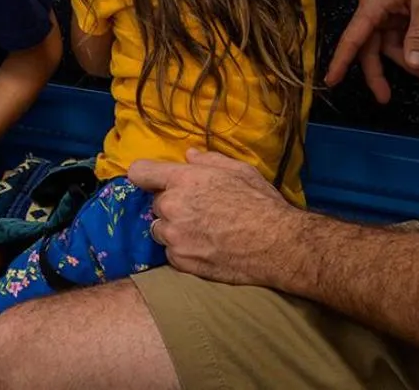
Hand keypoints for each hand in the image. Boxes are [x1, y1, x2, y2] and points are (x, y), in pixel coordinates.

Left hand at [128, 149, 300, 286]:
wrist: (279, 245)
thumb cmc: (261, 203)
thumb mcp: (239, 170)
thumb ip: (208, 160)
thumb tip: (189, 155)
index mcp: (183, 180)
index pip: (139, 172)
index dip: (146, 176)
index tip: (154, 181)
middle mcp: (172, 207)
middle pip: (155, 204)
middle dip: (172, 206)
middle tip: (198, 211)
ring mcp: (175, 237)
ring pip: (160, 230)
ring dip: (174, 230)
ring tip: (202, 232)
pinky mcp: (182, 262)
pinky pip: (171, 253)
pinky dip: (183, 251)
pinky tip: (206, 248)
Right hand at [324, 0, 418, 101]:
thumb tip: (413, 64)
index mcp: (373, 5)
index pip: (353, 39)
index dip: (341, 61)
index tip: (330, 81)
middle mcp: (373, 7)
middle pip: (369, 46)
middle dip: (379, 72)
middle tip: (386, 98)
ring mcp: (384, 8)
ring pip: (386, 43)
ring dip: (404, 60)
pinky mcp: (396, 8)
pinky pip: (397, 35)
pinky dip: (410, 48)